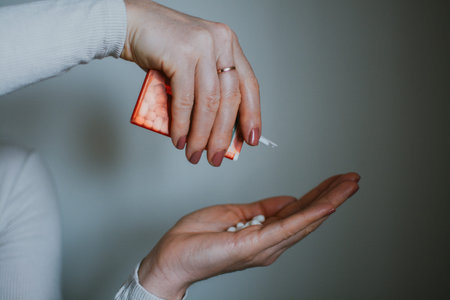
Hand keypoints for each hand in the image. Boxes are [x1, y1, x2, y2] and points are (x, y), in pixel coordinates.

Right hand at [121, 0, 260, 165]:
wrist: (131, 24)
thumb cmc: (162, 47)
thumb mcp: (194, 63)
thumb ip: (206, 87)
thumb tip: (214, 128)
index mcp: (228, 44)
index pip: (248, 85)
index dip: (252, 115)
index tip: (250, 139)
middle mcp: (220, 42)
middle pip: (230, 98)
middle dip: (223, 134)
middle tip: (215, 156)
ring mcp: (201, 47)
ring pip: (209, 102)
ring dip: (202, 135)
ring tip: (195, 153)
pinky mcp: (180, 55)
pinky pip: (185, 100)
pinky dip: (182, 124)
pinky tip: (180, 138)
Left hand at [138, 172, 359, 299]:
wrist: (173, 256)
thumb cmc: (197, 238)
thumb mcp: (235, 215)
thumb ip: (263, 209)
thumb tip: (287, 200)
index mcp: (264, 232)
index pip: (298, 210)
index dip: (319, 195)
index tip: (336, 181)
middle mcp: (270, 243)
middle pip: (308, 215)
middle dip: (332, 196)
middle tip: (353, 180)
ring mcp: (265, 246)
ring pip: (304, 220)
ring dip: (329, 201)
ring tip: (349, 186)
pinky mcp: (255, 245)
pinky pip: (287, 228)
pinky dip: (310, 216)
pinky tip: (327, 205)